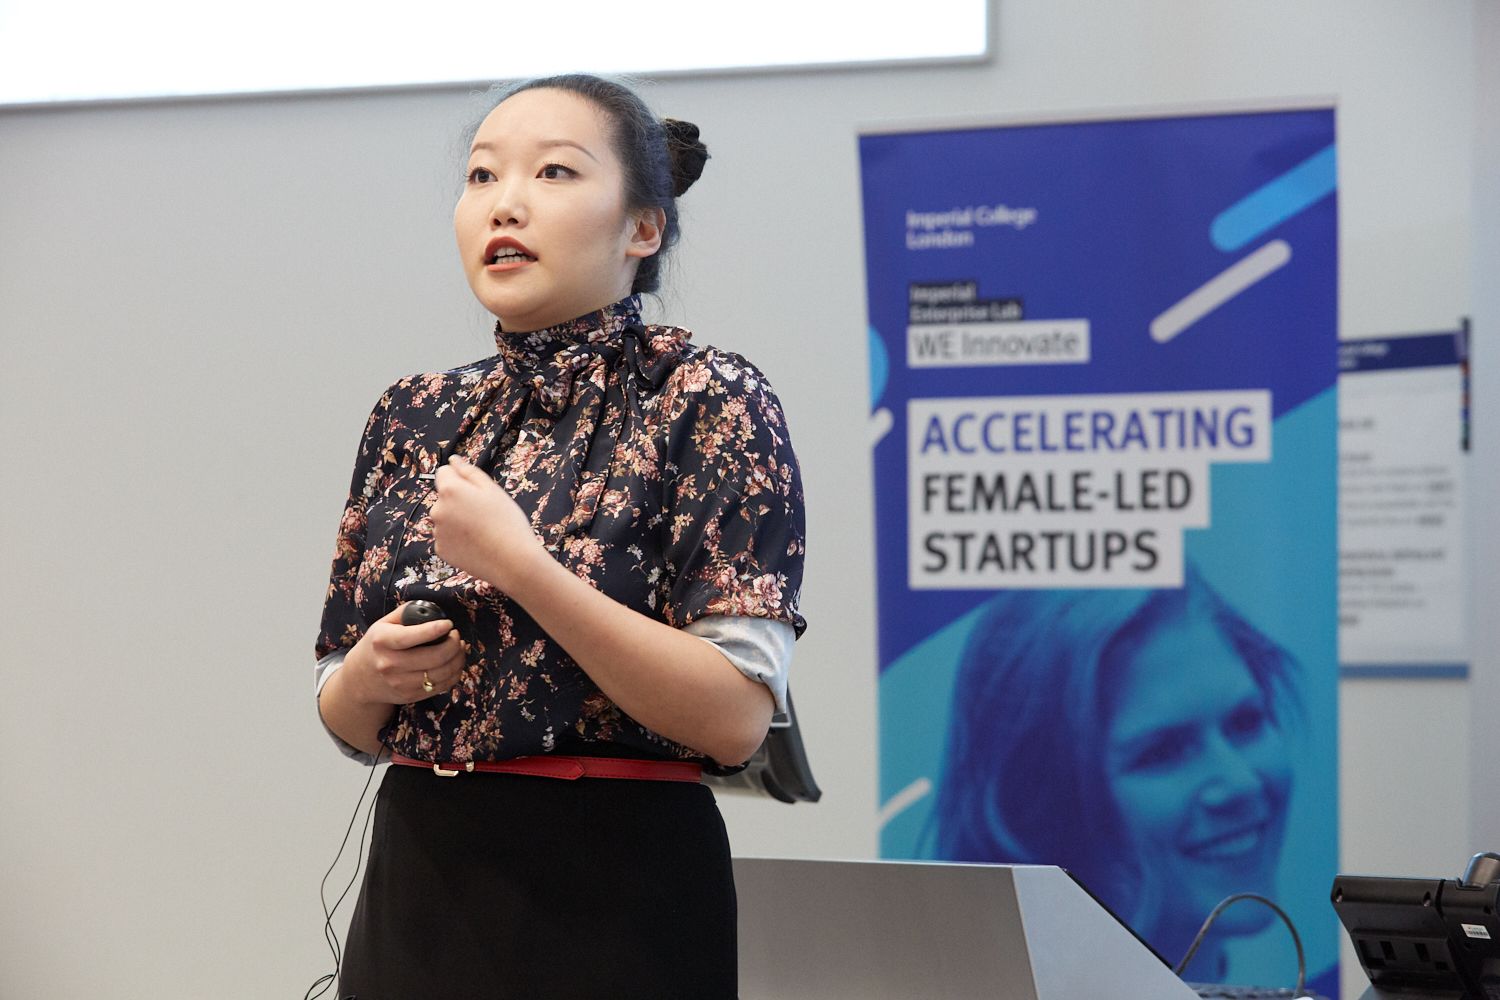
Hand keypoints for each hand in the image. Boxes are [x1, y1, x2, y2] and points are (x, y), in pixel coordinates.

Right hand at [345, 603, 465, 704]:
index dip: (434, 630)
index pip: (411, 637)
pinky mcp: (409, 696)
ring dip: (458, 659)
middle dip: (453, 645)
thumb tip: (432, 610)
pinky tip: (454, 663)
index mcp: (382, 641)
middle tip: (456, 636)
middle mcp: (390, 664)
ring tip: (459, 648)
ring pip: (441, 673)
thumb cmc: (377, 645)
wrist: (360, 678)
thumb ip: (406, 613)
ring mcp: (399, 683)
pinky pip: (441, 686)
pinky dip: (454, 674)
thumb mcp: (383, 624)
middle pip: (434, 657)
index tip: (448, 624)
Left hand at [431, 455, 543, 590]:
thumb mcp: (492, 489)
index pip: (443, 473)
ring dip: (457, 520)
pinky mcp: (441, 550)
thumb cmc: (506, 522)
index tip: (476, 490)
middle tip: (484, 512)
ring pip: (446, 518)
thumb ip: (469, 472)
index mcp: (449, 490)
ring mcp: (437, 532)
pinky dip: (457, 539)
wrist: (511, 561)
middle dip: (458, 500)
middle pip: (444, 497)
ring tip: (482, 530)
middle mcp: (437, 510)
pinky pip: (446, 537)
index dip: (460, 478)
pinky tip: (476, 543)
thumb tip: (454, 460)